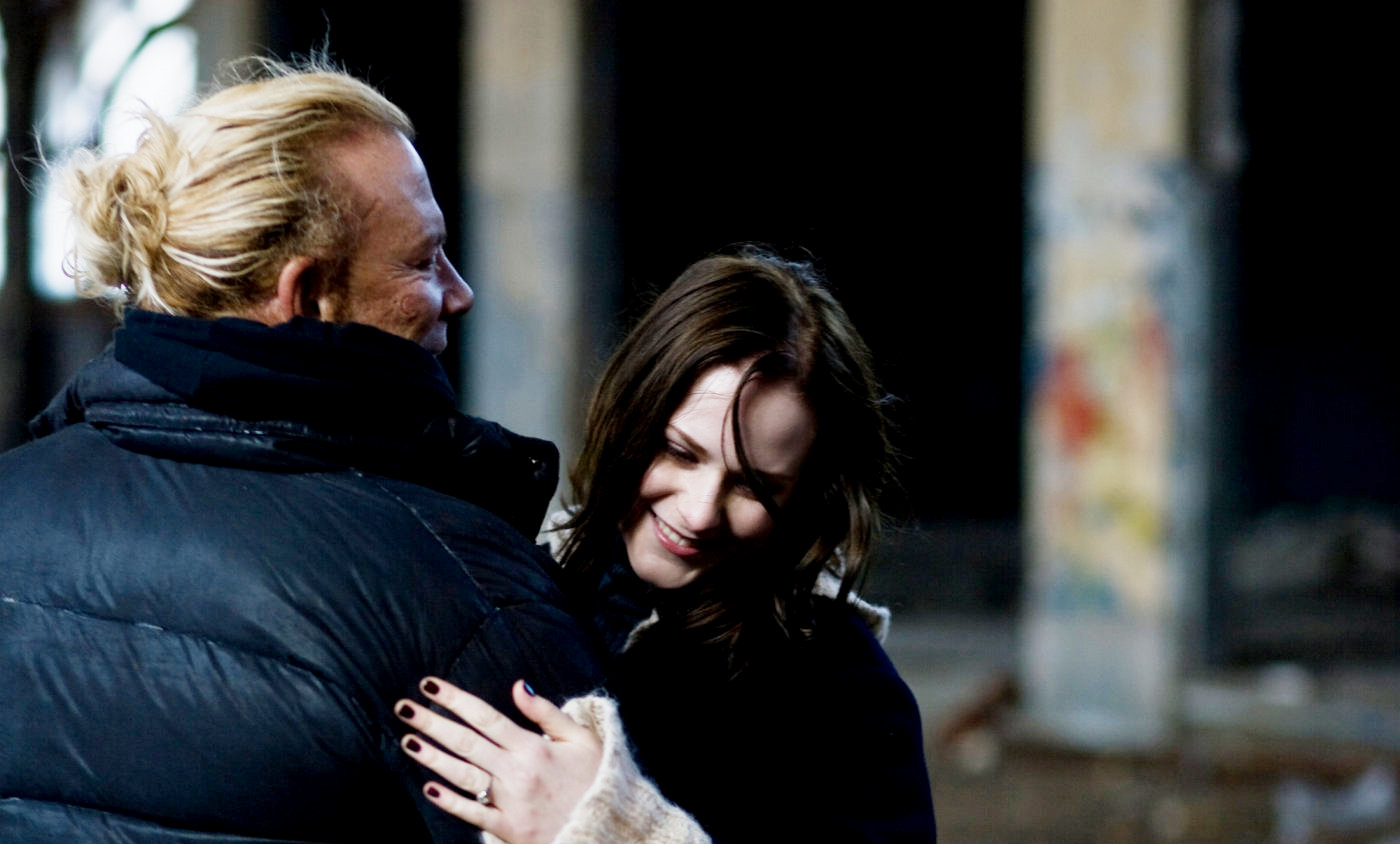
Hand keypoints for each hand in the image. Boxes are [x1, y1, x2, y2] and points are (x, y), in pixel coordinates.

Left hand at [396, 678, 602, 843]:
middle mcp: (517, 772)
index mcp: (533, 747)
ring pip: (464, 775)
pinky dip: (451, 801)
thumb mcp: (581, 739)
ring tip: (408, 739)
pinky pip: (474, 814)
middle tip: (404, 708)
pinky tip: (429, 788)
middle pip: (467, 742)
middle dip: (433, 723)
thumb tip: (517, 686)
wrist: (606, 826)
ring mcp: (510, 801)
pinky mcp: (508, 829)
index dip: (455, 700)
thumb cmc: (593, 779)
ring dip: (433, 757)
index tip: (430, 685)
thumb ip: (547, 713)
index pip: (485, 716)